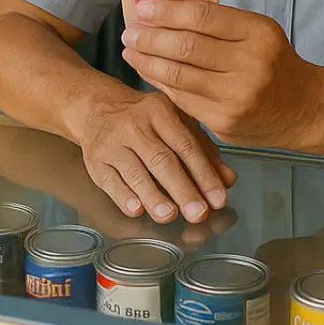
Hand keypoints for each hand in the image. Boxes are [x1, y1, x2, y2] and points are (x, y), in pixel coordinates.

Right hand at [0, 121, 237, 248]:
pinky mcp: (94, 160)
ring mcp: (112, 142)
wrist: (97, 108)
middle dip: (182, 189)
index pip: (186, 145)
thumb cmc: (147, 120)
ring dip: (153, 195)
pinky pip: (109, 180)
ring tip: (169, 216)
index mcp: (161, 111)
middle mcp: (135, 125)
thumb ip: (204, 151)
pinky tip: (136, 210)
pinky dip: (123, 196)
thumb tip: (229, 181)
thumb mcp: (177, 124)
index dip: (204, 174)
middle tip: (199, 214)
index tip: (218, 199)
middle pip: (161, 160)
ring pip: (134, 171)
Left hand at [121, 0, 323, 148]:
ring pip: (178, 75)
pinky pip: (182, 99)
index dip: (167, 11)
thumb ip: (218, 23)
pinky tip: (148, 72)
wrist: (304, 109)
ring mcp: (236, 97)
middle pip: (185, 47)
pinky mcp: (224, 123)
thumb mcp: (257, 32)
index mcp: (258, 33)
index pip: (202, 17)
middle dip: (149, 37)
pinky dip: (160, 84)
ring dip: (147, 61)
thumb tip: (164, 9)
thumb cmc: (273, 62)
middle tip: (129, 31)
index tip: (142, 7)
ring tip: (130, 51)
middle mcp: (250, 64)